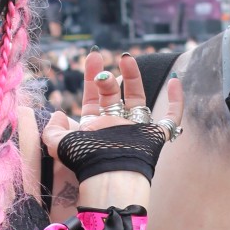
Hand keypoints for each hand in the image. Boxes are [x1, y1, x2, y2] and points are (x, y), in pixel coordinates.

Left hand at [43, 51, 183, 199]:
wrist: (110, 174)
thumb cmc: (85, 160)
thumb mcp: (59, 143)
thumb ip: (53, 129)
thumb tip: (58, 114)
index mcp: (94, 127)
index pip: (92, 97)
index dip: (91, 76)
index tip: (93, 56)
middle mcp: (114, 127)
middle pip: (112, 95)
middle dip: (107, 79)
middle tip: (103, 75)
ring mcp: (136, 130)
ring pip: (137, 99)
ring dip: (133, 78)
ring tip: (126, 59)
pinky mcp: (155, 136)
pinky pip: (171, 118)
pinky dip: (176, 101)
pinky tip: (175, 81)